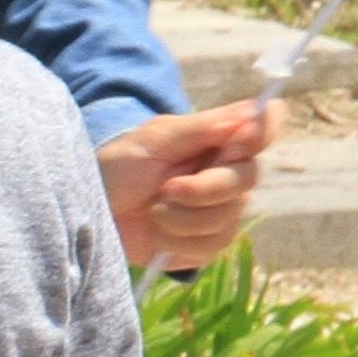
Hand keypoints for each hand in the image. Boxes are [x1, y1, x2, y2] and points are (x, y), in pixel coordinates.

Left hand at [98, 100, 280, 270]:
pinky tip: (158, 231)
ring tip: (153, 208)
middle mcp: (226, 173)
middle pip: (247, 178)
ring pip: (227, 217)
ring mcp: (220, 211)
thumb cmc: (121, 165)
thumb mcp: (155, 140)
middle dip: (205, 188)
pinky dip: (177, 240)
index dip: (262, 131)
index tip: (243, 138)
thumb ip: (203, 128)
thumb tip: (250, 110)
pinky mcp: (207, 244)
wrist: (95, 211)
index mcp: (216, 140)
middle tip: (167, 188)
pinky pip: (210, 246)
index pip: (260, 129)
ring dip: (182, 217)